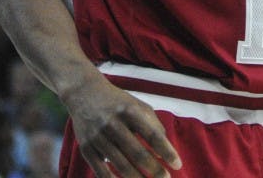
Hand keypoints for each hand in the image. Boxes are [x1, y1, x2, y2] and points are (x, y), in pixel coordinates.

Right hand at [63, 76, 181, 176]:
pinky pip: (100, 170)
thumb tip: (164, 154)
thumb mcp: (139, 107)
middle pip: (137, 153)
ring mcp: (98, 136)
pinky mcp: (86, 147)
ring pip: (120, 164)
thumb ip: (154, 126)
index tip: (178, 164)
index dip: (167, 151)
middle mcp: (113, 124)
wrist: (85, 93)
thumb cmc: (119, 103)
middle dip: (154, 170)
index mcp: (130, 111)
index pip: (153, 135)